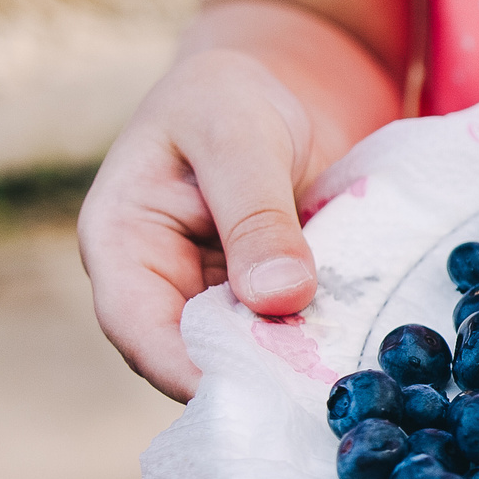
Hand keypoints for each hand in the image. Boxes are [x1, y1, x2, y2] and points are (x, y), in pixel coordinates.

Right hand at [78, 48, 322, 399]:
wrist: (273, 84)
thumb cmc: (232, 94)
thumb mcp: (240, 136)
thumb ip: (256, 214)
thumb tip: (278, 299)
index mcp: (121, 242)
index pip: (137, 327)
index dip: (185, 367)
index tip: (252, 388)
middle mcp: (157, 285)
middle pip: (189, 358)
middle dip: (250, 378)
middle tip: (316, 393)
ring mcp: (209, 300)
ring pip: (241, 358)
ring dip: (289, 369)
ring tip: (343, 379)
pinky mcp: (258, 307)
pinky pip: (281, 341)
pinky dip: (314, 347)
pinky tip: (356, 354)